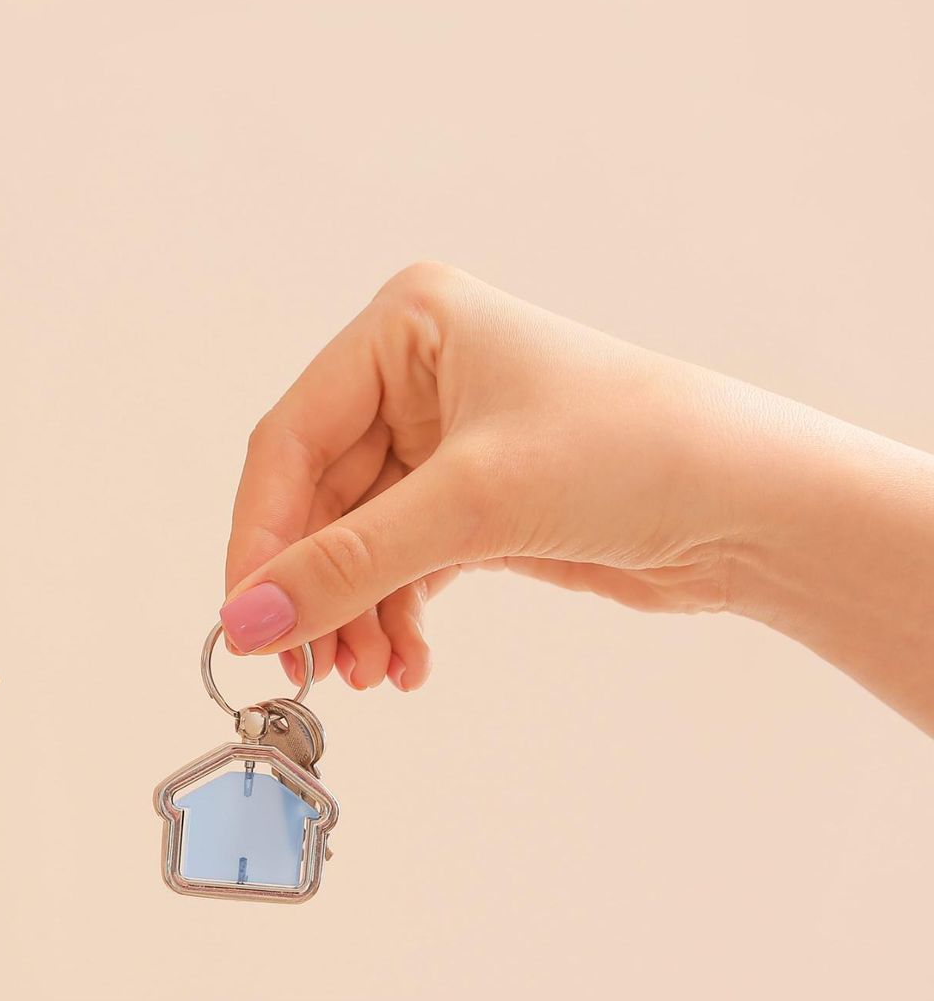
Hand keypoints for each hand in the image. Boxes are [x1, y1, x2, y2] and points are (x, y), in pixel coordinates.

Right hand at [221, 263, 836, 691]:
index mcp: (404, 326)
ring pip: (354, 540)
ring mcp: (444, 439)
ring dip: (353, 614)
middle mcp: (416, 373)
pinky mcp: (472, 500)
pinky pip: (397, 563)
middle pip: (317, 497)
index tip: (245, 618)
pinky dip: (392, 617)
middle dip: (315, 588)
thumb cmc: (637, 452)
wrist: (756, 508)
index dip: (262, 535)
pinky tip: (405, 663)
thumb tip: (245, 621)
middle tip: (303, 666)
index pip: (291, 438)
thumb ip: (347, 566)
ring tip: (368, 675)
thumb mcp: (472, 504)